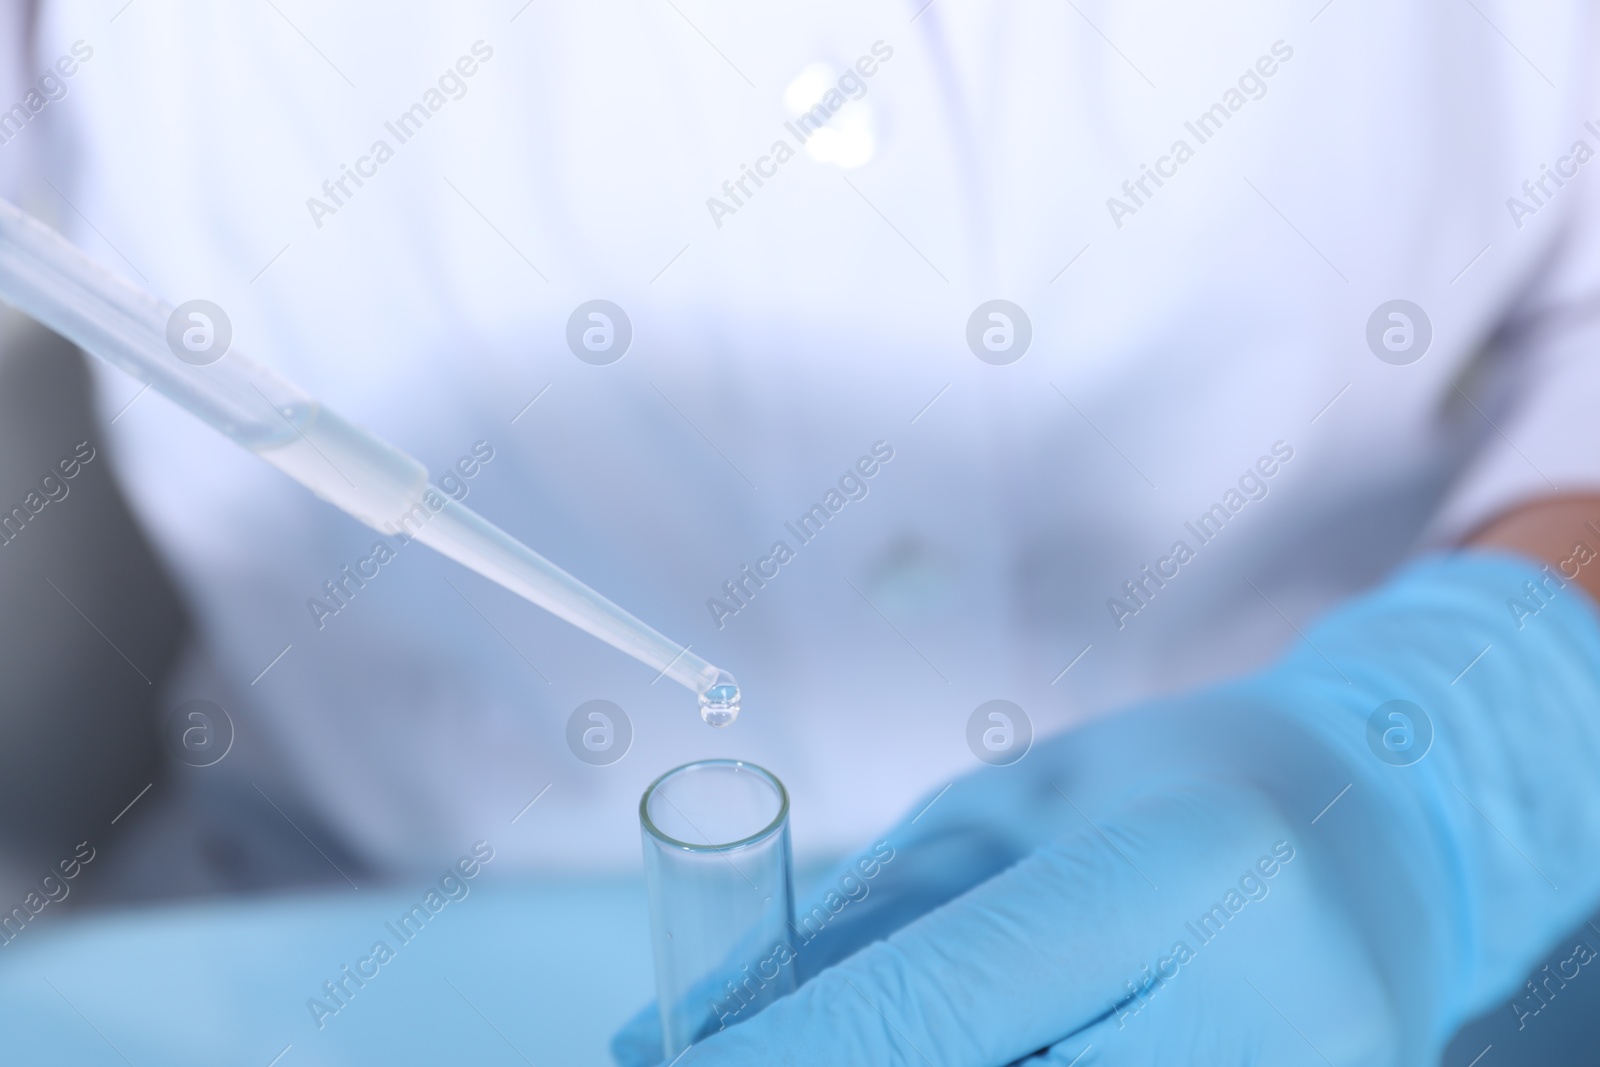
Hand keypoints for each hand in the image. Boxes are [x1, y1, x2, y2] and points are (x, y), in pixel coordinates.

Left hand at [615, 553, 1599, 1063]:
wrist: (1376, 829)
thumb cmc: (1165, 791)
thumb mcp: (1002, 815)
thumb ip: (853, 934)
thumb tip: (667, 1034)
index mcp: (1188, 868)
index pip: (943, 1002)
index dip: (783, 1059)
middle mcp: (1272, 1008)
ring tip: (843, 1046)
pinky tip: (978, 1053)